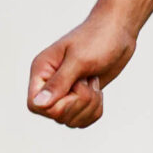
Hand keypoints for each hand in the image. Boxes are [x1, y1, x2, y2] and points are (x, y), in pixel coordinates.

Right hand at [28, 13, 137, 128]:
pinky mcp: (80, 99)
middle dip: (80, 102)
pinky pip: (83, 121)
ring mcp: (65, 93)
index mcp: (41, 71)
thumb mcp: (79, 60)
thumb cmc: (97, 38)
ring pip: (70, 121)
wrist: (118, 31)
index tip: (74, 87)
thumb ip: (59, 83)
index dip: (56, 106)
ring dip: (90, 106)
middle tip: (88, 80)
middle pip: (56, 116)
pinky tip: (98, 91)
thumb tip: (38, 103)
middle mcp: (49, 84)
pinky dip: (95, 110)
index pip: (34, 105)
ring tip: (93, 82)